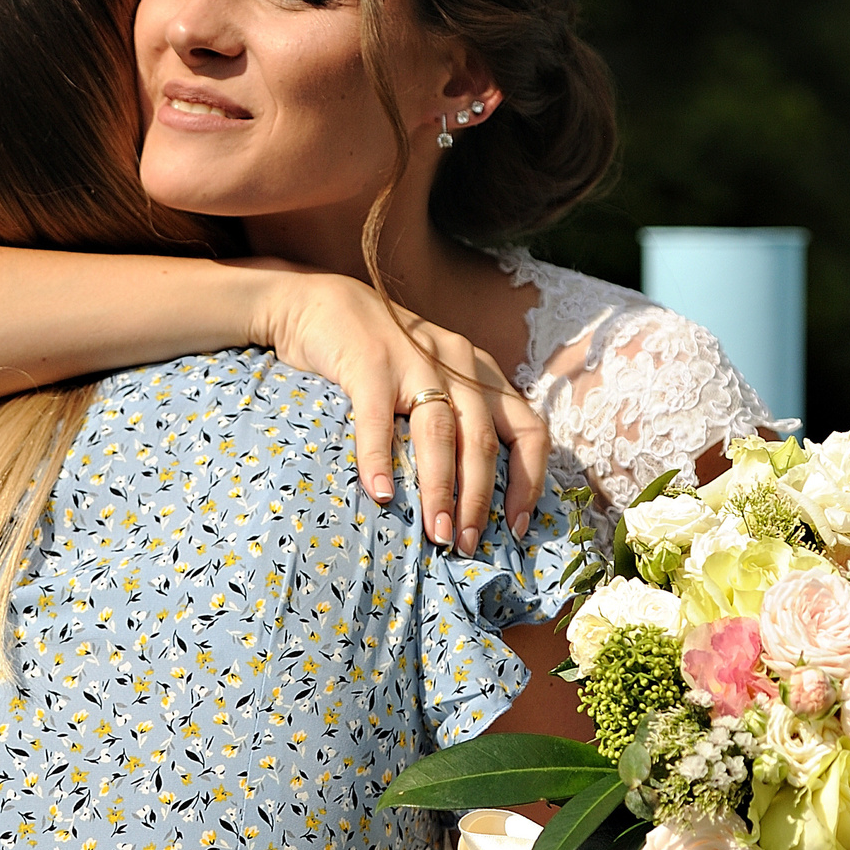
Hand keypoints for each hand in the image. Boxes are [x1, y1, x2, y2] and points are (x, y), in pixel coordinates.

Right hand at [248, 269, 548, 553]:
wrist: (319, 304)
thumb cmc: (378, 357)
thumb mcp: (430, 380)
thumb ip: (452, 421)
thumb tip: (467, 500)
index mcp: (481, 373)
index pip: (528, 430)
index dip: (529, 481)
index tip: (515, 529)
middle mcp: (458, 363)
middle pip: (483, 441)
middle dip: (478, 500)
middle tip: (464, 545)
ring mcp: (415, 360)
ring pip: (440, 432)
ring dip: (440, 488)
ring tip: (435, 533)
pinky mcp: (370, 362)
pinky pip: (379, 418)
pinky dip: (380, 459)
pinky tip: (380, 494)